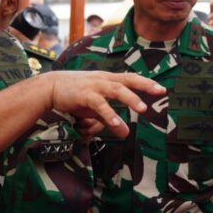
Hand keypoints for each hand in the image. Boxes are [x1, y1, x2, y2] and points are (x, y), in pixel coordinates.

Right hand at [49, 71, 163, 136]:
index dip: (146, 82)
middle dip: (145, 84)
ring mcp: (94, 86)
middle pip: (128, 80)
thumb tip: (126, 133)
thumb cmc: (75, 95)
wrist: (50, 87)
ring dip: (130, 98)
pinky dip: (109, 113)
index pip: (131, 78)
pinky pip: (99, 104)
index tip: (162, 89)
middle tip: (160, 92)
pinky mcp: (84, 95)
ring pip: (116, 90)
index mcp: (108, 79)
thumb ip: (110, 119)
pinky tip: (116, 124)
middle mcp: (104, 80)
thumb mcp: (95, 107)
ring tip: (143, 109)